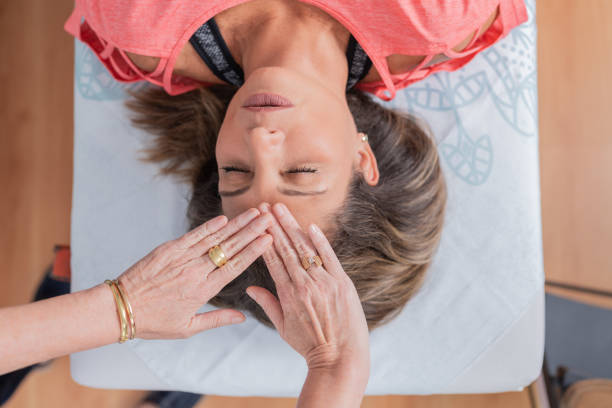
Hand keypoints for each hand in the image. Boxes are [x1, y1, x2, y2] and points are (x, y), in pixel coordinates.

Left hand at [117, 208, 272, 338]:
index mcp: (203, 291)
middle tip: (267, 217)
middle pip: (230, 248)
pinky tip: (224, 218)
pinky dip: (209, 226)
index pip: (234, 266)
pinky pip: (193, 235)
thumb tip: (242, 317)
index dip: (253, 251)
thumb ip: (217, 320)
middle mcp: (195, 271)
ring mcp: (182, 258)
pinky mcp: (168, 249)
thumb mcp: (188, 327)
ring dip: (236, 224)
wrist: (121, 307)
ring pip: (215, 238)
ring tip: (253, 213)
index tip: (268, 239)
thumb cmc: (154, 321)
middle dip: (251, 231)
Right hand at [246, 203, 369, 372]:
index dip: (264, 240)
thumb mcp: (283, 328)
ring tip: (281, 210)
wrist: (341, 359)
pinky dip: (320, 241)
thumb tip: (250, 288)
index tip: (256, 224)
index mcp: (288, 295)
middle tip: (264, 207)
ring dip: (292, 227)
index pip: (273, 260)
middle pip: (286, 249)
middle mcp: (305, 285)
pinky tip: (310, 226)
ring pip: (305, 249)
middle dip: (274, 226)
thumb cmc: (311, 345)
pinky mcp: (343, 283)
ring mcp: (326, 283)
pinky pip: (330, 257)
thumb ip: (268, 304)